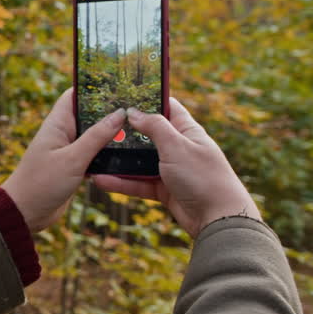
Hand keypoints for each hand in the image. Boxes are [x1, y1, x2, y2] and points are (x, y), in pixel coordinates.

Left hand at [1, 88, 125, 233]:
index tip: (116, 81)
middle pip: (88, 114)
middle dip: (108, 110)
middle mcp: (62, 133)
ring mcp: (68, 150)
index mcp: (57, 124)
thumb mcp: (73, 159)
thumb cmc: (42, 183)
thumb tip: (119, 113)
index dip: (92, 86)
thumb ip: (96, 137)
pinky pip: (93, 154)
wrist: (25, 213)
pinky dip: (106, 153)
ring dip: (110, 133)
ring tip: (137, 127)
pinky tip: (126, 153)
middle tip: (136, 105)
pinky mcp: (73, 166)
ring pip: (93, 135)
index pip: (74, 95)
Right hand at [92, 97, 260, 238]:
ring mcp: (171, 169)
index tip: (124, 94)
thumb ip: (154, 127)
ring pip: (139, 161)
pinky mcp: (164, 190)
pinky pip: (138, 183)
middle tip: (99, 124)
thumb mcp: (176, 146)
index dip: (147, 99)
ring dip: (119, 160)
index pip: (167, 107)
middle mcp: (179, 148)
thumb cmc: (203, 177)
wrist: (218, 219)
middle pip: (148, 135)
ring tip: (94, 154)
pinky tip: (102, 180)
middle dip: (126, 131)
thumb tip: (133, 111)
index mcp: (187, 131)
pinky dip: (122, 182)